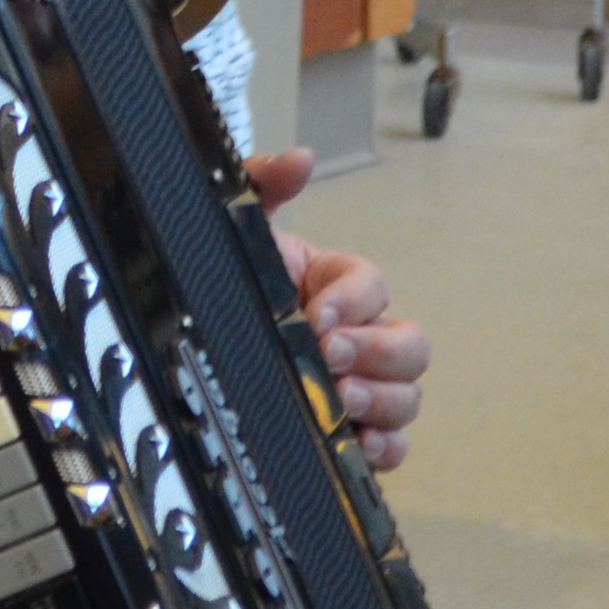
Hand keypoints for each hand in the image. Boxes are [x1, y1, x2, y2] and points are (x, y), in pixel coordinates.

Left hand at [248, 150, 431, 469]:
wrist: (197, 338)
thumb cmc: (230, 284)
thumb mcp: (238, 232)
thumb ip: (261, 185)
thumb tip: (299, 160)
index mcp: (339, 285)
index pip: (373, 285)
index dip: (354, 299)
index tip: (317, 312)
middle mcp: (363, 336)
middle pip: (411, 344)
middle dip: (376, 352)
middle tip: (331, 357)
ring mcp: (365, 386)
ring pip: (407, 396)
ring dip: (380, 400)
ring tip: (338, 401)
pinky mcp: (355, 433)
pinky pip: (394, 446)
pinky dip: (383, 448)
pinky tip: (353, 441)